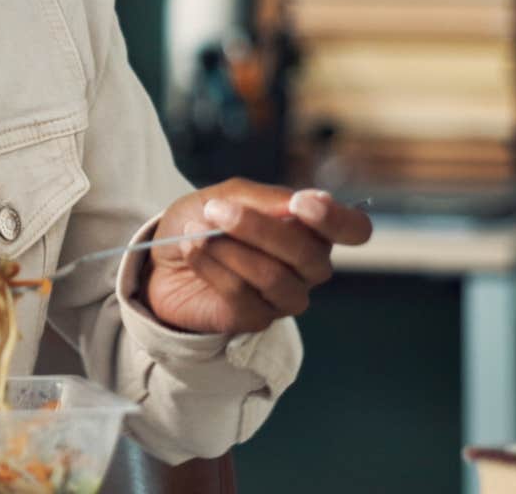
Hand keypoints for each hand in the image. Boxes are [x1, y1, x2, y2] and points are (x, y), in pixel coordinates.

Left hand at [144, 180, 372, 334]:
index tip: (300, 204)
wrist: (162, 258)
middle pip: (309, 254)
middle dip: (259, 229)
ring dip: (229, 250)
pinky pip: (242, 296)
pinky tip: (192, 250)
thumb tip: (306, 199)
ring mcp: (286, 296)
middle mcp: (308, 266)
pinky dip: (211, 267)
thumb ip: (263, 198)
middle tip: (215, 210)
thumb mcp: (225, 195)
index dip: (335, 219)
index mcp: (311, 228)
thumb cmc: (203, 221)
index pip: (354, 229)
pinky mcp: (256, 319)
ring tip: (195, 232)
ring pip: (274, 277)